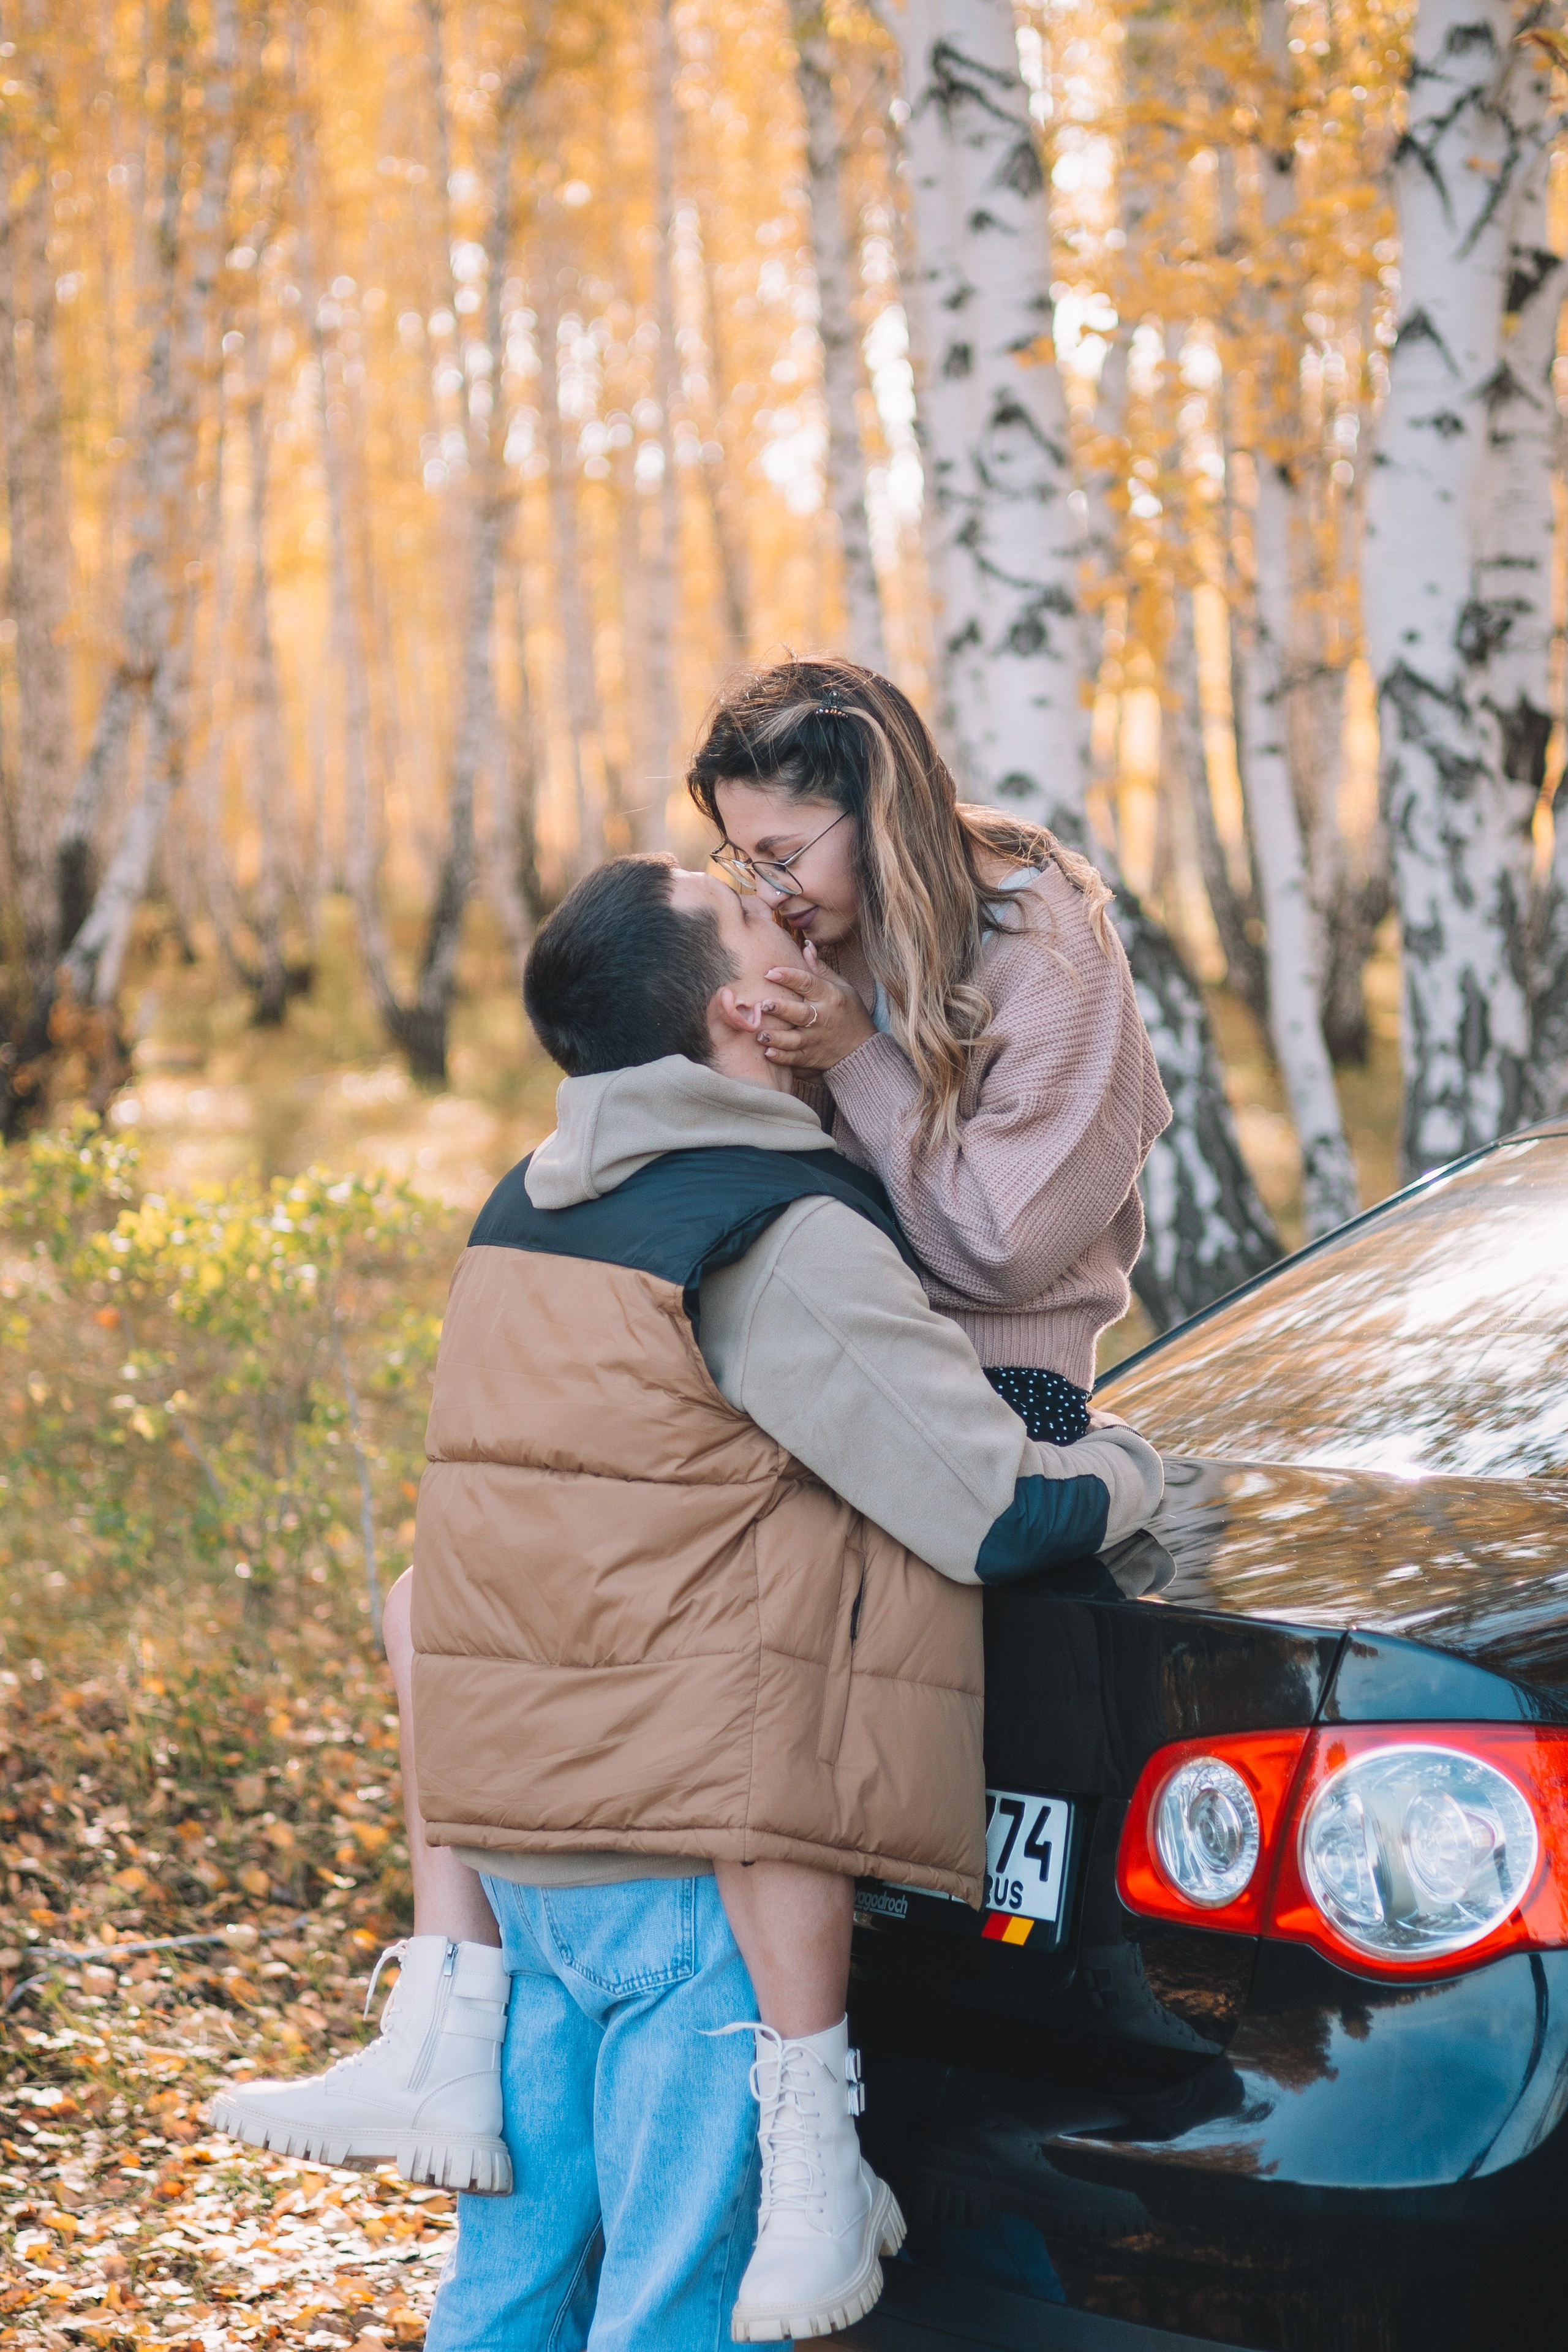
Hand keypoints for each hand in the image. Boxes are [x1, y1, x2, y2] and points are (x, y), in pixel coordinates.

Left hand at [757, 941, 876, 1072]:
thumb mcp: (842, 987)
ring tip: (759, 1034)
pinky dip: (781, 1057)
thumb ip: (820, 969)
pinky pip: (794, 1058)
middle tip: (763, 1004)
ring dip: (776, 1037)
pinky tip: (767, 1053)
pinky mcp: (811, 1057)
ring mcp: (816, 1040)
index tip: (770, 972)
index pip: (808, 983)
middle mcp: (823, 1018)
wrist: (862, 1050)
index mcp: (830, 997)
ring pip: (794, 1039)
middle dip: (782, 1008)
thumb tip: (806, 946)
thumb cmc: (849, 1013)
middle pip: (800, 1013)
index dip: (789, 977)